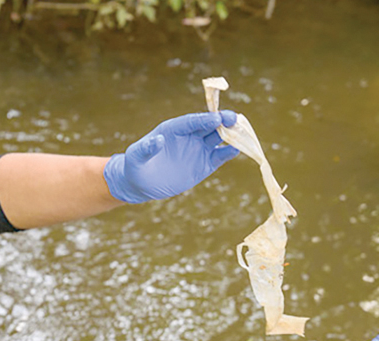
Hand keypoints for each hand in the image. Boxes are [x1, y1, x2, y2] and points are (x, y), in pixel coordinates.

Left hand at [103, 110, 239, 202]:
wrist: (140, 183)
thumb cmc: (136, 165)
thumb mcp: (137, 156)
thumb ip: (147, 148)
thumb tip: (157, 140)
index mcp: (174, 129)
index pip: (192, 121)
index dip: (204, 119)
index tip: (216, 118)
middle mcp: (189, 136)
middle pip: (209, 125)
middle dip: (222, 121)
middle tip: (234, 119)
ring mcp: (198, 149)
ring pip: (218, 138)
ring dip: (230, 135)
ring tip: (242, 133)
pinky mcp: (203, 164)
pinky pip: (219, 156)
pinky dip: (228, 153)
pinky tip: (236, 150)